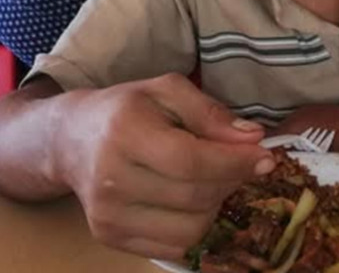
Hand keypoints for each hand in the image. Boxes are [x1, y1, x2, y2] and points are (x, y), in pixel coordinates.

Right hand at [55, 73, 274, 258]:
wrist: (72, 138)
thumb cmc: (126, 108)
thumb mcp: (168, 90)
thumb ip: (210, 113)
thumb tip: (253, 138)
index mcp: (126, 132)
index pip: (191, 160)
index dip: (235, 162)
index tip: (266, 157)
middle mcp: (111, 178)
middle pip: (194, 197)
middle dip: (231, 181)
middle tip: (243, 163)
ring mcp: (107, 216)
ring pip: (189, 230)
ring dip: (216, 206)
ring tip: (215, 179)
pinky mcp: (109, 238)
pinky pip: (173, 247)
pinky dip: (196, 226)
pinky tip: (195, 200)